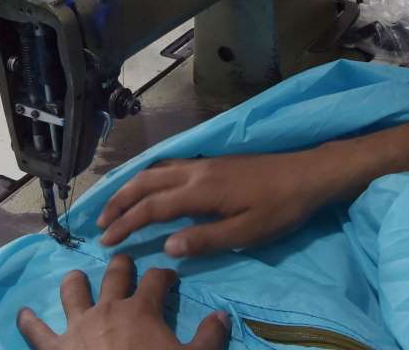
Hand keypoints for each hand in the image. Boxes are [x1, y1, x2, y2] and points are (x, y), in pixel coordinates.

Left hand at [17, 255, 229, 349]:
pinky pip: (36, 331)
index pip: (156, 280)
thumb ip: (209, 337)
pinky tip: (22, 314)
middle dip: (121, 265)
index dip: (164, 275)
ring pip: (73, 292)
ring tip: (76, 276)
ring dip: (75, 282)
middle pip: (114, 275)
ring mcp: (78, 326)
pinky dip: (29, 321)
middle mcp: (108, 308)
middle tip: (124, 262)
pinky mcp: (55, 348)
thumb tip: (222, 315)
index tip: (169, 277)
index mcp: (141, 309)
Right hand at [98, 151, 328, 256]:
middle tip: (100, 222)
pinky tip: (149, 186)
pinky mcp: (212, 162)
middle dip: (119, 201)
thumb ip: (205, 240)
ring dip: (131, 187)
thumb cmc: (280, 207)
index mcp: (200, 190)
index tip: (106, 240)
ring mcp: (203, 163)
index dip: (126, 224)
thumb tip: (167, 247)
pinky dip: (148, 176)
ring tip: (116, 206)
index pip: (151, 207)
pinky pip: (168, 165)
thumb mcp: (246, 232)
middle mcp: (195, 171)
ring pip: (155, 170)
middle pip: (145, 182)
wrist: (307, 173)